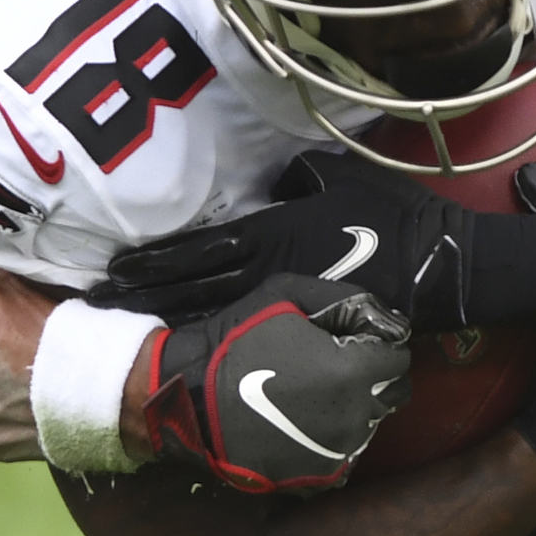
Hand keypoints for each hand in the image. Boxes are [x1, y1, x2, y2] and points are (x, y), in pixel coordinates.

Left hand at [95, 152, 535, 330]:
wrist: (444, 267)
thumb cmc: (394, 215)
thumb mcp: (338, 177)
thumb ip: (296, 175)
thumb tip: (274, 174)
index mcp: (271, 232)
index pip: (197, 249)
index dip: (151, 262)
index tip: (111, 269)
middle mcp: (267, 273)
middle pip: (190, 291)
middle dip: (139, 300)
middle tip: (90, 310)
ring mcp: (285, 308)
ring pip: (210, 321)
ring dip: (163, 328)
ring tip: (119, 338)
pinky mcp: (303, 332)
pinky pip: (246, 343)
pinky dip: (208, 350)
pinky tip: (179, 360)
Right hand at [142, 276, 413, 493]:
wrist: (190, 398)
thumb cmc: (238, 341)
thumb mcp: (287, 296)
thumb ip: (347, 300)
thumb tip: (387, 320)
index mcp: (354, 371)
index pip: (398, 356)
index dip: (376, 344)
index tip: (348, 341)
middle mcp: (358, 416)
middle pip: (393, 393)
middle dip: (374, 377)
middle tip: (334, 367)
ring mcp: (340, 451)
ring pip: (371, 423)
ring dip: (354, 406)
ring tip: (312, 395)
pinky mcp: (321, 476)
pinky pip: (347, 453)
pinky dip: (334, 437)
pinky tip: (303, 422)